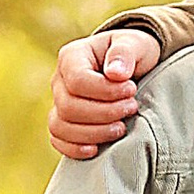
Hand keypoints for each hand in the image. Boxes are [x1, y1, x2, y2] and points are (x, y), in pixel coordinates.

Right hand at [51, 28, 157, 158]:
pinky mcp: (64, 121)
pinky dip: (74, 148)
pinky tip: (96, 149)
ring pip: (60, 126)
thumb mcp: (136, 44)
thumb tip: (115, 74)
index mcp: (72, 56)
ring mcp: (58, 102)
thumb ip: (125, 52)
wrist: (131, 67)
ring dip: (93, 133)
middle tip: (132, 108)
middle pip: (68, 106)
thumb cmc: (132, 53)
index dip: (105, 91)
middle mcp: (59, 80)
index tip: (132, 90)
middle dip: (104, 113)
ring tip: (121, 128)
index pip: (77, 80)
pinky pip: (58, 139)